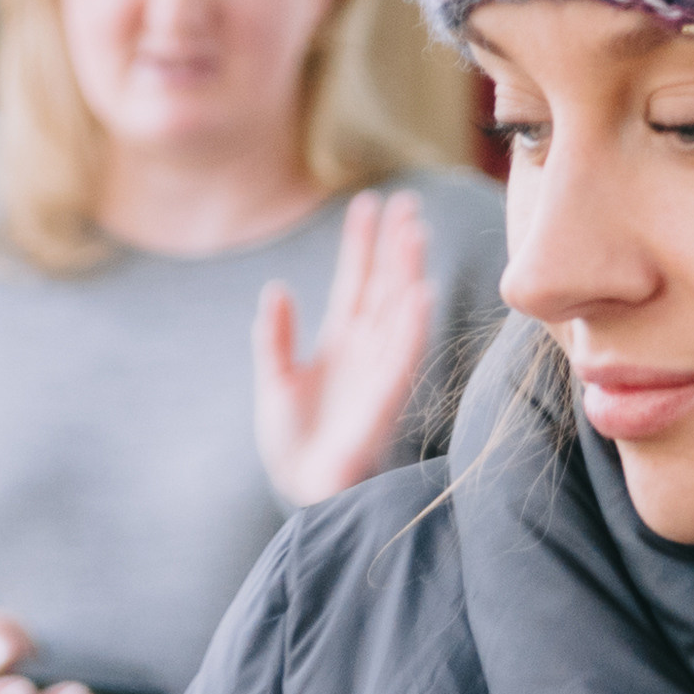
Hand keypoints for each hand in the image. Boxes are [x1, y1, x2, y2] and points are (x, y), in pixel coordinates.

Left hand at [253, 189, 435, 506]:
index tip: (370, 203)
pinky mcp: (386, 397)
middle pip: (384, 285)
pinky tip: (418, 291)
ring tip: (414, 232)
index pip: (355, 280)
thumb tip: (277, 289)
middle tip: (407, 204)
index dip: (361, 243)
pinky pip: (403, 354)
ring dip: (408, 271)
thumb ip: (275, 336)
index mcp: (340, 341)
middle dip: (395, 245)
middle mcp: (365, 348)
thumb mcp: (274, 380)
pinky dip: (412, 323)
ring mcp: (379, 369)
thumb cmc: (292, 442)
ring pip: (399, 310)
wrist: (302, 490)